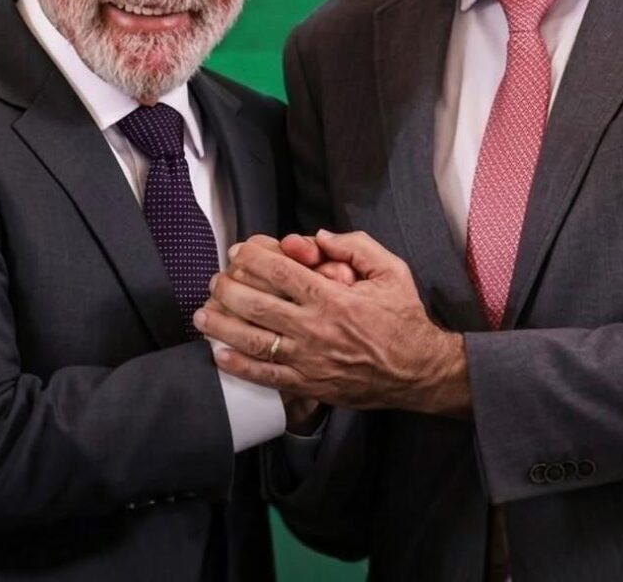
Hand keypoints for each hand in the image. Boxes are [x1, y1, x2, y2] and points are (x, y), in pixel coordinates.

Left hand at [194, 230, 469, 416]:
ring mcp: (310, 361)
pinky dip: (240, 367)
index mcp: (334, 298)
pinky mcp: (309, 386)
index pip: (280, 273)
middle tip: (215, 280)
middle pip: (257, 305)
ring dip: (222, 327)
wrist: (419, 372)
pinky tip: (220, 354)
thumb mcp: (390, 271)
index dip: (252, 258)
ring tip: (203, 314)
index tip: (237, 252)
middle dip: (228, 289)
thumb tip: (318, 237)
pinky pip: (267, 377)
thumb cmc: (403, 318)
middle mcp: (316, 329)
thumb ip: (356, 246)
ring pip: (254, 342)